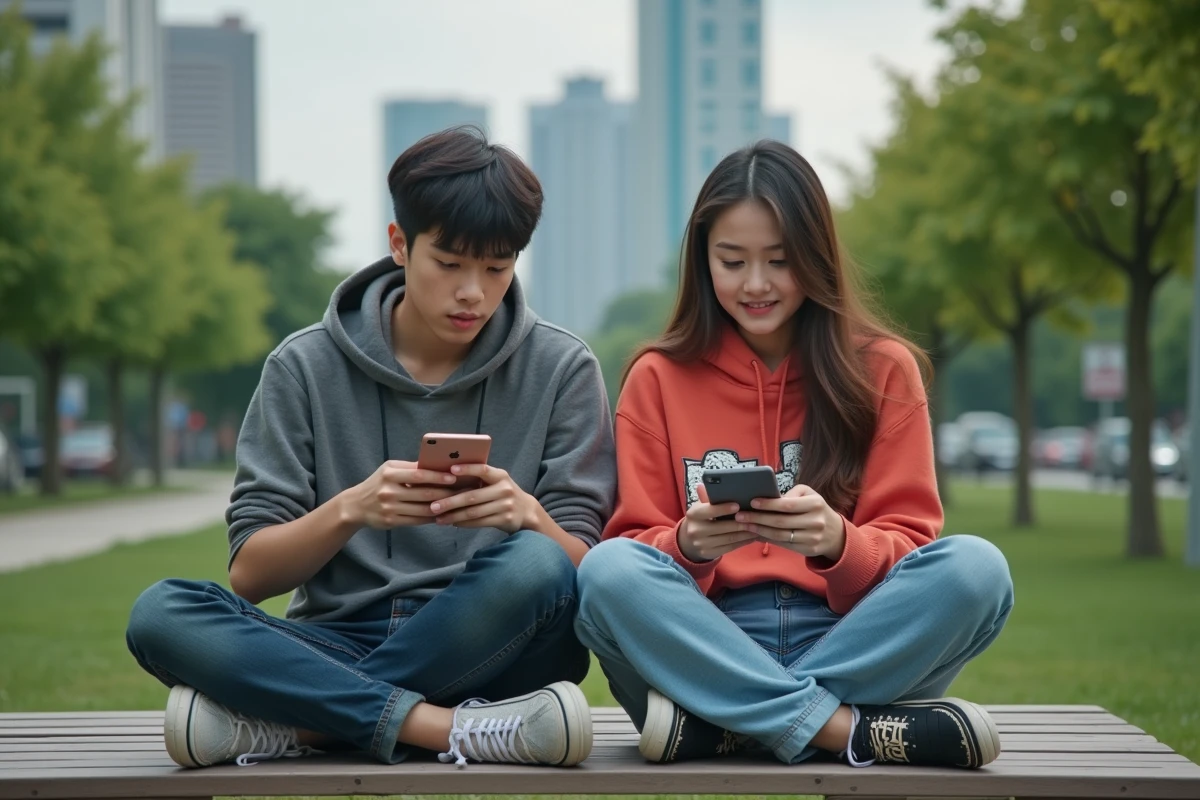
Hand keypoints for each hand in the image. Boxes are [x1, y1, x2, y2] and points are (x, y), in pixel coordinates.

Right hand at [341, 460, 458, 529]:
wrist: (355, 505)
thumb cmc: (378, 483)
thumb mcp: (389, 470)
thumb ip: (410, 468)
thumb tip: (437, 463)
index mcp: (389, 474)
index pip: (418, 474)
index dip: (438, 476)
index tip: (454, 477)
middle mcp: (389, 491)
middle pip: (424, 494)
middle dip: (446, 493)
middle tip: (462, 492)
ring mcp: (389, 508)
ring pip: (423, 509)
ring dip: (442, 507)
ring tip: (456, 504)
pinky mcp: (391, 521)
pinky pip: (417, 520)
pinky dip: (431, 518)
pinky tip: (442, 515)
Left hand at [429, 463, 534, 533]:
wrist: (526, 511)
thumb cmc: (503, 493)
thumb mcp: (497, 481)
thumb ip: (480, 478)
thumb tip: (449, 476)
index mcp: (500, 476)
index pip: (483, 469)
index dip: (467, 469)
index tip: (451, 469)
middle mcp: (504, 489)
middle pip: (472, 496)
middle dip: (450, 502)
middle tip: (433, 506)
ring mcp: (505, 505)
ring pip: (474, 512)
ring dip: (454, 516)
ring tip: (438, 518)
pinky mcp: (504, 519)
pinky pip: (479, 522)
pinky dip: (464, 523)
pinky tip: (453, 523)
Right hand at [677, 483, 758, 562]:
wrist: (689, 540)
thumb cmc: (701, 518)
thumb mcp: (701, 507)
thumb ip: (707, 497)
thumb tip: (707, 484)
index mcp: (693, 514)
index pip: (709, 511)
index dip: (723, 508)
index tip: (738, 505)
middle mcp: (695, 530)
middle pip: (722, 527)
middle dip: (740, 523)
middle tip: (755, 518)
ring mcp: (701, 544)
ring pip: (728, 539)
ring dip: (745, 533)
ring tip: (758, 527)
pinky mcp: (708, 554)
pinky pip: (729, 548)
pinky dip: (742, 542)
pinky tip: (751, 537)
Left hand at [734, 484, 845, 558]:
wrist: (835, 533)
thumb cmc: (816, 509)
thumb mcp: (809, 494)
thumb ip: (792, 494)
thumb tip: (770, 498)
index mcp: (816, 504)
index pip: (787, 505)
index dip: (768, 504)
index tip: (752, 502)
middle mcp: (816, 522)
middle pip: (781, 522)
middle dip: (758, 518)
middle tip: (740, 516)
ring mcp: (813, 538)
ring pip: (780, 535)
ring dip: (759, 530)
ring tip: (745, 525)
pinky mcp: (809, 550)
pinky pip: (784, 545)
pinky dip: (768, 539)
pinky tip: (756, 534)